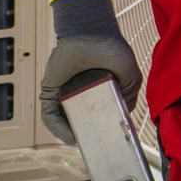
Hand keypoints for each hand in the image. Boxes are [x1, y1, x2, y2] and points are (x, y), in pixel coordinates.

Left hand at [37, 0, 141, 144]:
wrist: (90, 32)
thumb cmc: (110, 48)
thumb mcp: (130, 77)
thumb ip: (129, 98)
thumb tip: (125, 117)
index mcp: (98, 91)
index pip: (97, 117)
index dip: (103, 131)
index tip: (110, 143)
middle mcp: (79, 93)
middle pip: (79, 123)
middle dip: (87, 137)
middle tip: (96, 148)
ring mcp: (64, 93)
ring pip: (64, 122)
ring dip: (72, 136)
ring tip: (84, 145)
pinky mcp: (50, 90)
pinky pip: (50, 115)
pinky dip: (58, 128)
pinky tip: (70, 136)